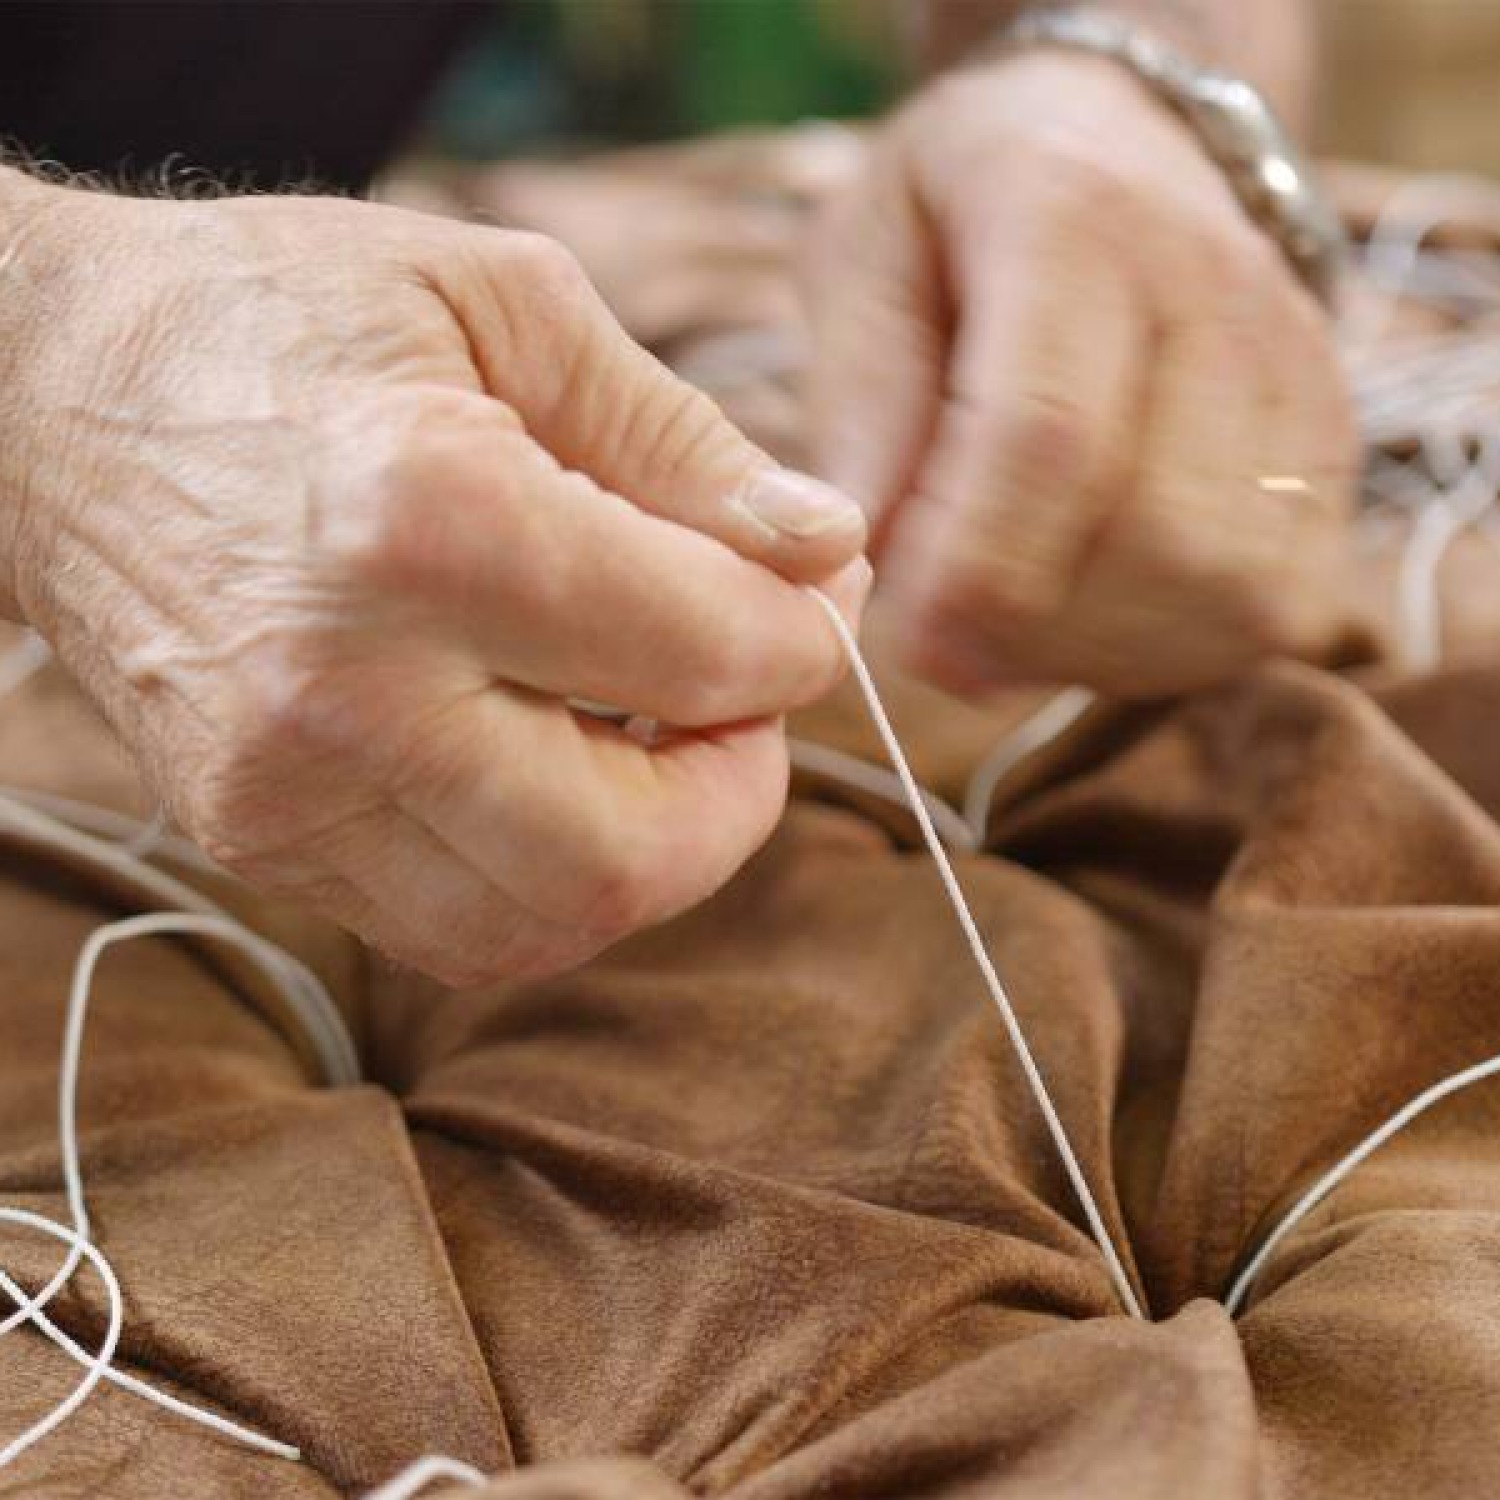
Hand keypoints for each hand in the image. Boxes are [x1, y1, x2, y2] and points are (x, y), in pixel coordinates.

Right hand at [0, 176, 867, 984]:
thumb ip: (685, 443)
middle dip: (742, 786)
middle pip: (633, 854)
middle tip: (747, 696)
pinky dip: (556, 869)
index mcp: (425, 519)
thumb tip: (826, 550)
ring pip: (548, 923)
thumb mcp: (508, 306)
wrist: (43, 394)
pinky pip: (459, 926)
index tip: (813, 596)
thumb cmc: (282, 317)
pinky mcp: (255, 838)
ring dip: (656, 845)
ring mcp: (284, 791)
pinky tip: (563, 762)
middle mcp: (344, 687)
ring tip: (658, 729)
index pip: (700, 652)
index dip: (802, 638)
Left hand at [806, 51, 1355, 697]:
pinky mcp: (1334, 449)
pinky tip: (1088, 608)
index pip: (1049, 435)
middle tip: (946, 628)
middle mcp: (1218, 286)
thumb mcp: (861, 266)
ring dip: (1096, 643)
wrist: (1114, 143)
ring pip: (1223, 587)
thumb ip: (860, 409)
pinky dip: (1166, 643)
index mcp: (1075, 215)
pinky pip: (1269, 606)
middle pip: (1152, 533)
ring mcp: (1299, 372)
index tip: (908, 643)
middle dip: (1033, 623)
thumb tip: (851, 559)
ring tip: (1011, 610)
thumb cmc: (956, 218)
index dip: (978, 569)